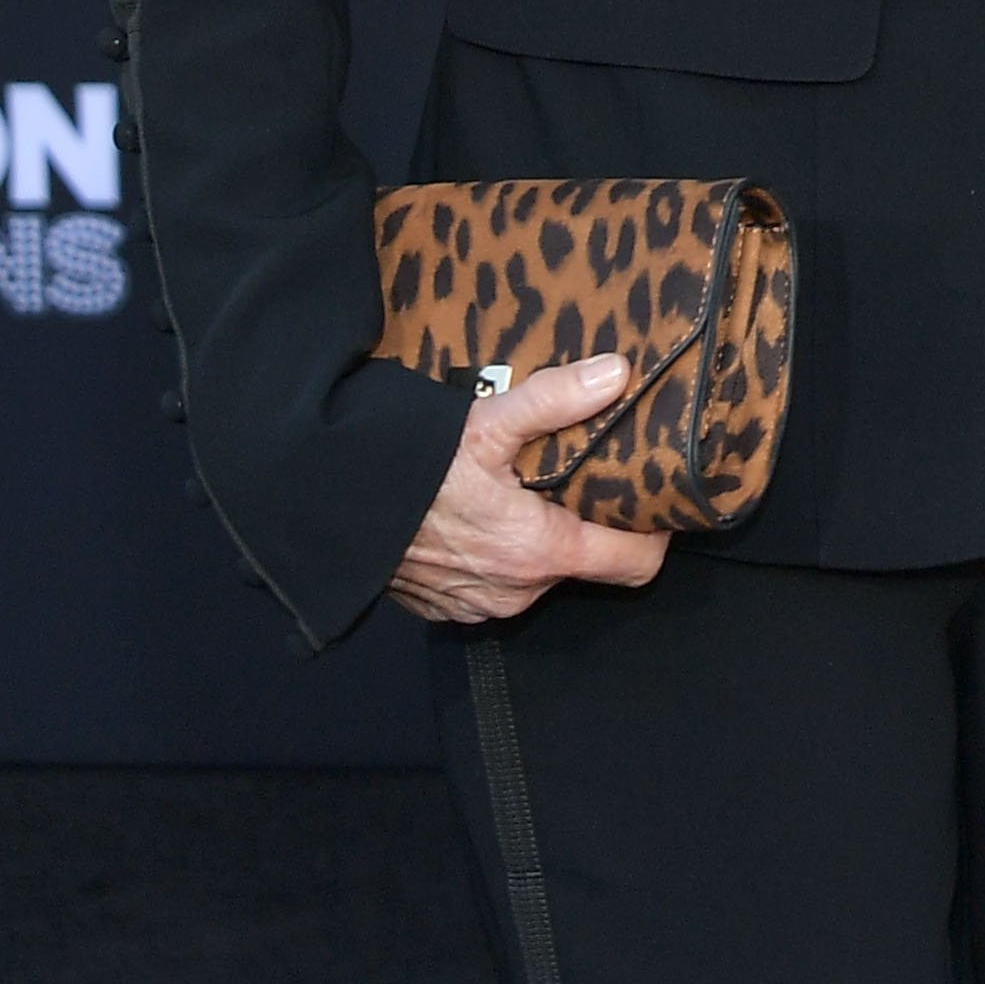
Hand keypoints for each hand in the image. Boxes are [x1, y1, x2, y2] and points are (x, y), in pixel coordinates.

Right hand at [386, 354, 667, 623]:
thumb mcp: (487, 423)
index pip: (633, 564)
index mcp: (538, 551)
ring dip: (539, 540)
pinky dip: (498, 557)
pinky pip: (496, 587)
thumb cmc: (410, 468)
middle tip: (576, 476)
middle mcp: (516, 592)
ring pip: (540, 575)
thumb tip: (618, 374)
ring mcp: (480, 606)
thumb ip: (556, 399)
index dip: (652, 533)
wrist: (332, 505)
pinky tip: (482, 517)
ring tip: (524, 490)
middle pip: (586, 564)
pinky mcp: (448, 609)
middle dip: (587, 524)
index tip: (651, 500)